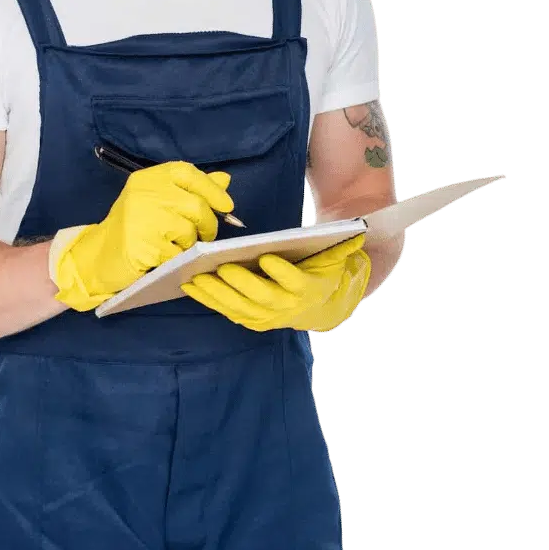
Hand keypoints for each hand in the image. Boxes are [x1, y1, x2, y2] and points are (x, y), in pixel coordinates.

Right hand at [50, 162, 233, 310]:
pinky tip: (164, 257)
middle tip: (205, 234)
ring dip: (190, 243)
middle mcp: (145, 193)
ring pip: (188, 232)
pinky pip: (176, 253)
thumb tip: (225, 179)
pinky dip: (177, 258)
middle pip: (195, 206)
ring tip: (176, 245)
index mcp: (149, 178)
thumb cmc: (135, 225)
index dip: (211, 188)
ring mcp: (142, 219)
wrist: (98, 254)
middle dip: (208, 224)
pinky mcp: (142, 246)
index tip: (227, 206)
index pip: (188, 173)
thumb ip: (191, 189)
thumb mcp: (159, 200)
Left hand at [180, 234, 369, 331]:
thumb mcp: (336, 253)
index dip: (282, 273)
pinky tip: (193, 286)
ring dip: (217, 294)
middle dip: (239, 283)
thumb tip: (355, 228)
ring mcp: (271, 317)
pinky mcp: (255, 321)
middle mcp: (290, 307)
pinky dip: (210, 301)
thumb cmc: (323, 268)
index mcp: (310, 287)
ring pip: (241, 308)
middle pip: (262, 297)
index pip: (296, 281)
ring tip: (195, 277)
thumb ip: (342, 241)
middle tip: (219, 267)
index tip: (267, 258)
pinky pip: (230, 312)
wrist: (324, 304)